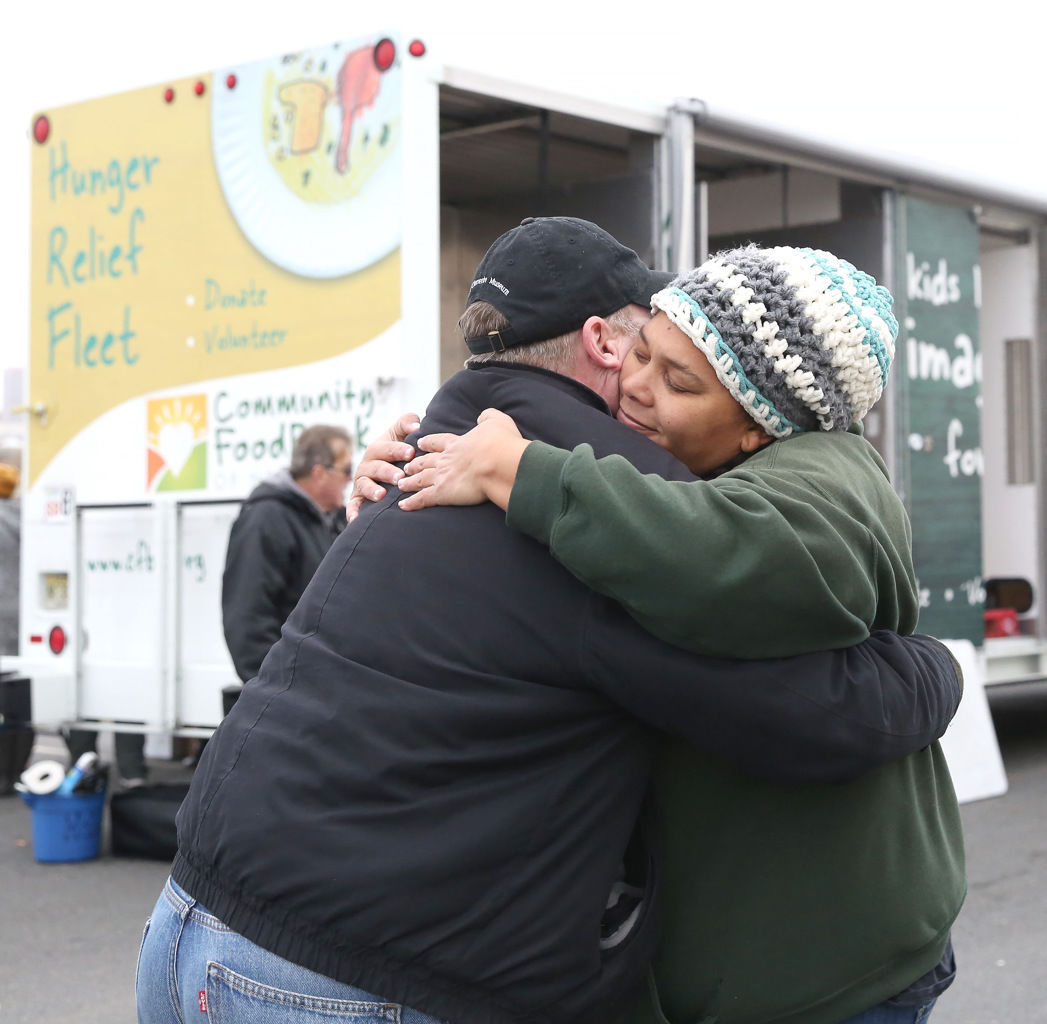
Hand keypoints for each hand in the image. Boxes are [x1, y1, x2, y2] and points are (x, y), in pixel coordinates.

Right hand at [346, 412, 420, 522]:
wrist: (385, 469)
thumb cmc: (396, 450)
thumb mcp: (399, 434)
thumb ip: (406, 423)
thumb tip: (415, 425)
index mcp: (377, 449)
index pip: (385, 448)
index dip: (397, 450)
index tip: (411, 453)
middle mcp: (366, 465)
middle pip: (375, 467)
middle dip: (387, 472)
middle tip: (401, 477)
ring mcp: (361, 482)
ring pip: (364, 485)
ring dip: (372, 490)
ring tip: (382, 495)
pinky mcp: (357, 498)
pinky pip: (352, 505)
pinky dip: (352, 511)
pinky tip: (355, 520)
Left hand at [397, 409, 529, 511]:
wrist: (499, 462)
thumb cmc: (501, 443)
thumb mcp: (497, 421)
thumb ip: (488, 417)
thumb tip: (482, 417)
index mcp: (457, 444)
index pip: (438, 442)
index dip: (428, 443)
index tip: (420, 443)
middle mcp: (446, 459)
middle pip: (425, 461)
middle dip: (414, 464)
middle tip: (407, 467)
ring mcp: (442, 476)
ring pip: (420, 479)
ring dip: (409, 482)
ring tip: (401, 484)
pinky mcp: (442, 492)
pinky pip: (422, 498)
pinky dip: (411, 502)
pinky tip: (403, 506)